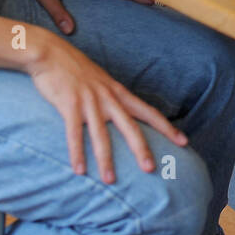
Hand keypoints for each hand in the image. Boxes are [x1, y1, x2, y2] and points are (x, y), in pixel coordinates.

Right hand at [23, 28, 186, 182]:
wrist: (51, 53)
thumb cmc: (75, 70)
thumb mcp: (101, 81)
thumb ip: (113, 97)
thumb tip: (123, 112)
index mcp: (119, 93)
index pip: (148, 112)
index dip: (167, 127)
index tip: (184, 142)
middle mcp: (108, 98)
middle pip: (130, 127)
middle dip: (142, 149)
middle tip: (151, 169)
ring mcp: (89, 102)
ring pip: (101, 135)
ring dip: (106, 160)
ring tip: (110, 180)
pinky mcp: (69, 105)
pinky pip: (74, 133)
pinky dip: (76, 153)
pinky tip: (79, 170)